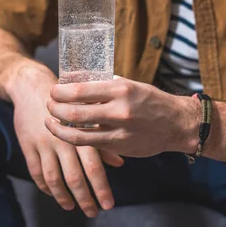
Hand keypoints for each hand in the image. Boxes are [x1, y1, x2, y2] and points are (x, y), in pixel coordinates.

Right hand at [9, 68, 123, 217]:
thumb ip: (101, 141)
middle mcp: (62, 140)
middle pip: (74, 178)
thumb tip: (120, 163)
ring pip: (53, 179)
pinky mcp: (28, 145)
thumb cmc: (67, 101)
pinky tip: (52, 194)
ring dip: (63, 197)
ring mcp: (43, 144)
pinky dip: (44, 186)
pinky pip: (36, 172)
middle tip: (93, 212)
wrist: (32, 86)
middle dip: (85, 199)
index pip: (93, 167)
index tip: (108, 205)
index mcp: (81, 133)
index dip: (101, 188)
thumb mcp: (87, 116)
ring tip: (71, 207)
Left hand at [45, 76, 198, 156]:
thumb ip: (105, 85)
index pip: (80, 90)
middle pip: (74, 112)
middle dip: (55, 108)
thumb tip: (77, 81)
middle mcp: (118, 110)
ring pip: (78, 133)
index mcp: (120, 89)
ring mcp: (118, 131)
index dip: (60, 91)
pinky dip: (73, 138)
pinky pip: (90, 145)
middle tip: (49, 104)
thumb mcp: (130, 85)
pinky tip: (65, 133)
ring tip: (49, 121)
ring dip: (58, 128)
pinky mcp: (119, 146)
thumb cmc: (151, 101)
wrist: (177, 124)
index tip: (53, 90)